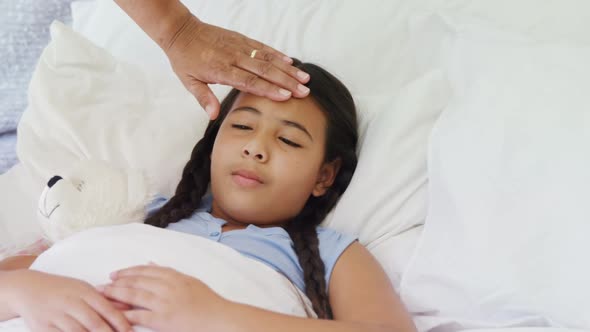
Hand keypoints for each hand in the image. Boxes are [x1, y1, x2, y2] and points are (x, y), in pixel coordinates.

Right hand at [7, 270, 130, 331]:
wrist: (29, 288)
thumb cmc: (63, 290)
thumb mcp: (84, 289)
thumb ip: (104, 300)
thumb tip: (128, 308)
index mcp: (85, 292)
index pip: (107, 309)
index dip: (121, 323)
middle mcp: (71, 303)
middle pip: (94, 324)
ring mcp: (56, 316)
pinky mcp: (43, 327)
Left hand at [101, 264, 227, 331]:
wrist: (219, 318)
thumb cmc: (208, 302)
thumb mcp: (190, 281)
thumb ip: (170, 273)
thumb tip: (151, 263)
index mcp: (174, 277)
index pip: (145, 271)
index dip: (127, 272)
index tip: (115, 274)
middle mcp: (167, 286)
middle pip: (136, 281)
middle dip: (116, 282)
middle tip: (100, 284)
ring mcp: (164, 302)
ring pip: (134, 295)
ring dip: (115, 295)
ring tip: (101, 296)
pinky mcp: (163, 319)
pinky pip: (139, 316)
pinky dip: (124, 314)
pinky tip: (113, 314)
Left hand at [164, 15, 310, 118]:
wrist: (181, 31)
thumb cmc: (185, 59)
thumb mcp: (189, 81)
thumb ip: (204, 98)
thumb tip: (214, 115)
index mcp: (221, 69)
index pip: (249, 81)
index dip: (269, 89)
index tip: (286, 96)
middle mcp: (233, 57)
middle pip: (264, 71)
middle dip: (286, 81)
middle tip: (304, 91)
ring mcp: (239, 46)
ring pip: (267, 58)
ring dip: (287, 69)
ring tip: (304, 78)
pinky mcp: (241, 39)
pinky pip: (262, 47)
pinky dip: (277, 54)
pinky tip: (290, 62)